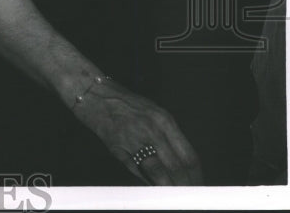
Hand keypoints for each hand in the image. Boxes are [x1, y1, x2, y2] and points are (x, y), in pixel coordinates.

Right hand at [71, 78, 202, 184]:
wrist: (93, 93)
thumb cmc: (122, 102)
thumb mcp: (152, 113)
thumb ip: (166, 136)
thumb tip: (179, 165)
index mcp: (164, 120)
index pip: (189, 156)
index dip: (195, 176)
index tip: (197, 185)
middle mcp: (153, 129)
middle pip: (178, 168)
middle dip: (185, 186)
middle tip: (187, 195)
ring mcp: (136, 139)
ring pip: (160, 173)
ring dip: (167, 187)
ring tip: (171, 194)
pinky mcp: (119, 147)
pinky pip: (138, 171)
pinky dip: (146, 181)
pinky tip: (151, 184)